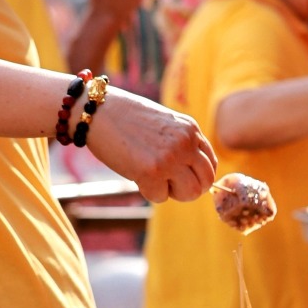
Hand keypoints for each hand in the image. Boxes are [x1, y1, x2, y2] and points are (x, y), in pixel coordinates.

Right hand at [87, 88, 216, 202]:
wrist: (96, 110)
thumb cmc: (125, 118)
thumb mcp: (164, 124)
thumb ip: (181, 143)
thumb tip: (192, 174)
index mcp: (190, 129)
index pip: (210, 163)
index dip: (197, 176)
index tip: (182, 178)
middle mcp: (186, 142)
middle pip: (206, 181)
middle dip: (189, 189)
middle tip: (169, 186)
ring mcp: (171, 157)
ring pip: (190, 193)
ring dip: (173, 193)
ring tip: (154, 181)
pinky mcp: (152, 172)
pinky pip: (161, 197)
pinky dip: (148, 192)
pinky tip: (136, 175)